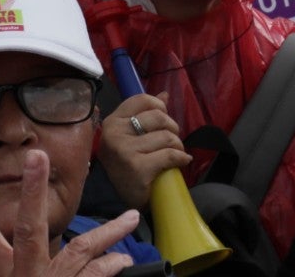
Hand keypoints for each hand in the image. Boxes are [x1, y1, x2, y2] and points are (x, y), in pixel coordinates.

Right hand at [0, 148, 139, 276]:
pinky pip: (97, 276)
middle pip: (29, 230)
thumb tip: (2, 255)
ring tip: (132, 217)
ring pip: (81, 250)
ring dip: (109, 231)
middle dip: (33, 191)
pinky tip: (122, 259)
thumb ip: (10, 272)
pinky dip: (111, 265)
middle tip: (38, 156)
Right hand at [96, 95, 189, 209]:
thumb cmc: (126, 164)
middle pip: (159, 117)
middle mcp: (115, 133)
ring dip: (178, 146)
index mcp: (112, 122)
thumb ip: (146, 114)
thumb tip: (164, 95)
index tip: (163, 121)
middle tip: (171, 142)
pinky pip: (170, 155)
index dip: (159, 106)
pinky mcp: (136, 167)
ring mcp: (124, 150)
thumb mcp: (131, 136)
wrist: (117, 199)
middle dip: (172, 129)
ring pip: (167, 137)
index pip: (142, 99)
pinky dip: (181, 158)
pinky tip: (181, 162)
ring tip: (174, 154)